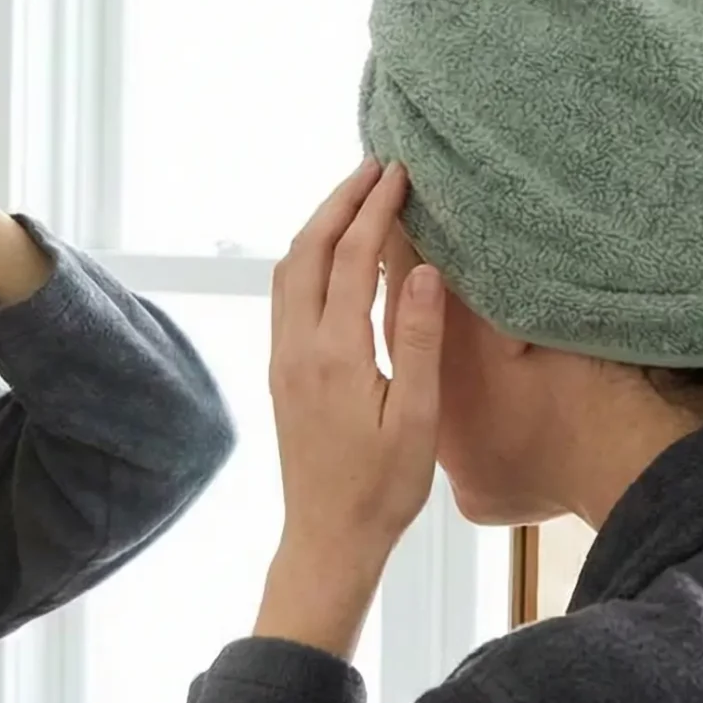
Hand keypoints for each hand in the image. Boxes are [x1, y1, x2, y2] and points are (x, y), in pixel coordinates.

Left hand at [253, 160, 445, 656]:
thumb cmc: (382, 488)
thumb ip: (417, 339)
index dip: (374, 208)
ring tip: (356, 196)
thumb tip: (421, 269)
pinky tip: (335, 254)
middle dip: (340, 200)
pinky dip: (309, 257)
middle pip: (308, 249)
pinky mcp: (282, 371)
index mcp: (335, 353)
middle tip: (376, 165)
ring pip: (289, 269)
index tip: (399, 172)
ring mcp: (283, 358)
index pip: (351, 257)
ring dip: (320, 225)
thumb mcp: (416, 418)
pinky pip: (287, 294)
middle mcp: (298, 347)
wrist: (328, 538)